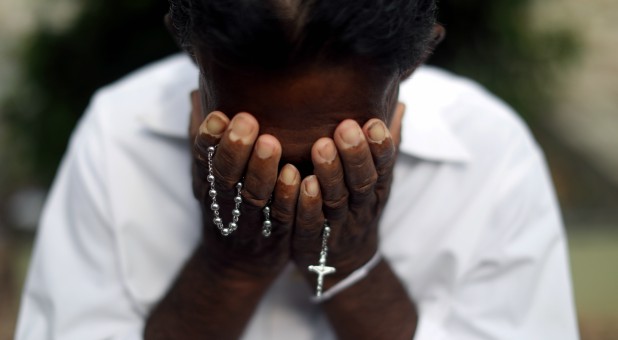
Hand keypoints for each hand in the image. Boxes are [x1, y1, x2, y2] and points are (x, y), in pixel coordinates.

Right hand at [189, 91, 300, 277]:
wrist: (237, 264)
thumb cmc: (229, 206)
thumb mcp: (211, 175)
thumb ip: (209, 138)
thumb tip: (199, 91)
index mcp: (209, 184)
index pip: (203, 160)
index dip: (208, 139)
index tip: (217, 116)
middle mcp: (226, 203)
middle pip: (226, 177)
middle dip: (235, 149)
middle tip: (246, 120)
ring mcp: (252, 221)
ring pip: (254, 196)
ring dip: (261, 170)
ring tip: (272, 143)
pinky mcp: (277, 234)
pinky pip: (282, 217)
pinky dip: (287, 197)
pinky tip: (296, 176)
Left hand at [291, 103, 404, 287]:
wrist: (344, 261)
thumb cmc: (357, 207)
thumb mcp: (376, 179)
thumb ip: (383, 144)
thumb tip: (398, 102)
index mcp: (377, 188)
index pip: (384, 166)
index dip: (381, 147)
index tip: (374, 122)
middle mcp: (360, 206)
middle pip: (363, 181)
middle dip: (356, 155)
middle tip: (346, 128)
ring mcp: (337, 225)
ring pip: (336, 199)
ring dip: (330, 174)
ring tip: (321, 146)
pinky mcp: (311, 239)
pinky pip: (310, 222)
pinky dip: (307, 203)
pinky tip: (300, 182)